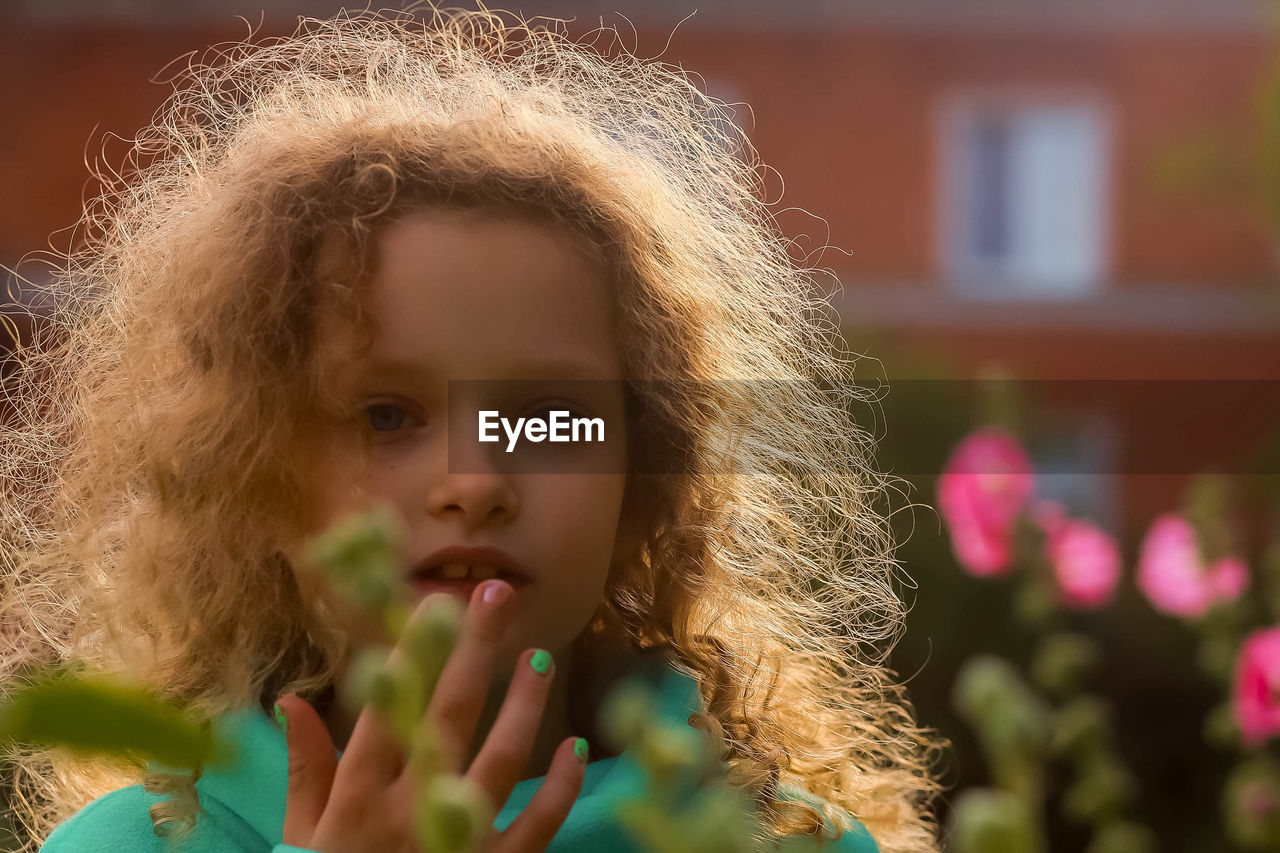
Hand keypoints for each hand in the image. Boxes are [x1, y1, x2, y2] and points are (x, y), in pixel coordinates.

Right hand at [276, 579, 586, 851]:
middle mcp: (410, 813)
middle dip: (474, 650)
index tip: (433, 602)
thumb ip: (305, 771)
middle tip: (496, 595)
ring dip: (525, 704)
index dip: (411, 653)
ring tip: (540, 655)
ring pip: (502, 760)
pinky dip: (561, 787)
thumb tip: (290, 701)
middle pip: (448, 715)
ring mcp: (457, 843)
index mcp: (357, 800)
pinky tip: (576, 746)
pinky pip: (538, 826)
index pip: (387, 708)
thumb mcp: (299, 841)